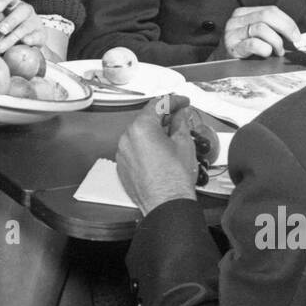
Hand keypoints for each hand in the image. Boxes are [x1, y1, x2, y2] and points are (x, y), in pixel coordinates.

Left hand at [0, 0, 46, 52]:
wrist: (28, 41)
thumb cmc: (7, 32)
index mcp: (12, 4)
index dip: (2, 0)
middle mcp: (24, 10)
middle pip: (21, 10)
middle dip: (11, 20)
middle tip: (1, 30)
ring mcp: (34, 22)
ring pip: (27, 25)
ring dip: (16, 34)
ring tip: (5, 44)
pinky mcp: (41, 34)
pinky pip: (37, 35)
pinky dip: (31, 39)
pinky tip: (25, 42)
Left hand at [116, 96, 198, 215]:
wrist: (166, 204)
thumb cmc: (175, 177)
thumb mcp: (183, 142)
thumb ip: (180, 122)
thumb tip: (180, 113)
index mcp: (141, 127)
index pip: (157, 105)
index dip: (173, 101)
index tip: (183, 103)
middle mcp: (127, 137)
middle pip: (145, 119)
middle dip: (163, 117)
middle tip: (179, 118)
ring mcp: (122, 153)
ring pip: (138, 135)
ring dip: (153, 132)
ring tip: (170, 137)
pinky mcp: (122, 167)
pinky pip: (133, 150)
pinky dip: (145, 147)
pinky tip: (159, 153)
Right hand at [219, 5, 300, 58]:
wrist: (221, 66)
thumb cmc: (244, 52)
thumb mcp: (256, 35)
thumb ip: (271, 29)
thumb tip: (295, 34)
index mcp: (243, 13)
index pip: (270, 10)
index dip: (288, 21)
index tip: (297, 34)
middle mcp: (236, 20)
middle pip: (267, 15)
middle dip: (286, 28)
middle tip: (294, 41)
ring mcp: (232, 33)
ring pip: (262, 28)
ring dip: (276, 41)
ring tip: (277, 51)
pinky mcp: (232, 47)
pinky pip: (254, 44)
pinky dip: (265, 49)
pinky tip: (266, 54)